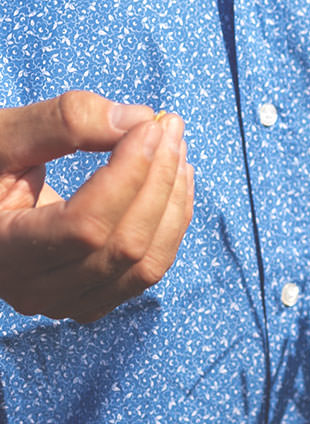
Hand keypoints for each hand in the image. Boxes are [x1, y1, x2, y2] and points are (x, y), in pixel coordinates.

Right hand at [0, 92, 193, 322]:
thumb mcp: (2, 137)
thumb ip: (63, 123)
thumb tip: (138, 120)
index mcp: (2, 252)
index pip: (85, 227)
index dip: (129, 174)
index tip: (150, 125)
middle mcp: (34, 291)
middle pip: (123, 246)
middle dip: (159, 179)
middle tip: (171, 126)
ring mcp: (68, 304)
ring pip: (146, 265)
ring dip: (173, 201)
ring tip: (178, 147)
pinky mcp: (94, 299)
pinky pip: (148, 270)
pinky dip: (171, 222)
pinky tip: (176, 179)